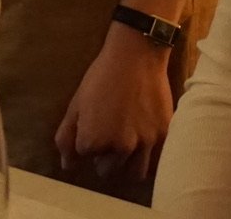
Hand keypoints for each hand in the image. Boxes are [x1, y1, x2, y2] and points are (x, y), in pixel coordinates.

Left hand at [53, 28, 174, 189]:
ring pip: (134, 173)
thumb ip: (67, 137)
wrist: (137, 57)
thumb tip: (68, 165)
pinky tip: (143, 140)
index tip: (92, 127)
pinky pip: (155, 160)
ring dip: (126, 164)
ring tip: (126, 146)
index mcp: (94, 140)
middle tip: (108, 137)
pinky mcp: (164, 137)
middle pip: (108, 169)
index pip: (85, 155)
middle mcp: (119, 148)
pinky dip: (147, 156)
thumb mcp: (76, 103)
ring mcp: (144, 144)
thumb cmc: (101, 77)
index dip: (86, 142)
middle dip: (105, 158)